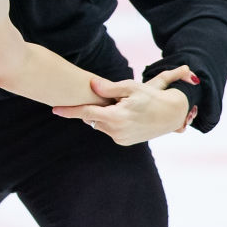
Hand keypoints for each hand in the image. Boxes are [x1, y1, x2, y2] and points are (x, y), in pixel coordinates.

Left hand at [51, 65, 199, 145]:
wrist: (172, 114)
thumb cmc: (152, 96)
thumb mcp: (131, 87)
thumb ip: (109, 88)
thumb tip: (91, 85)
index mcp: (116, 117)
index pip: (86, 112)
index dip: (70, 110)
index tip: (54, 110)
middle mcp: (117, 131)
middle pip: (94, 117)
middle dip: (96, 108)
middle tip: (114, 100)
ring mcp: (121, 138)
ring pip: (101, 123)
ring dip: (105, 115)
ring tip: (123, 107)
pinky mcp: (124, 142)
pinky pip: (110, 129)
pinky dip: (113, 121)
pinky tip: (126, 115)